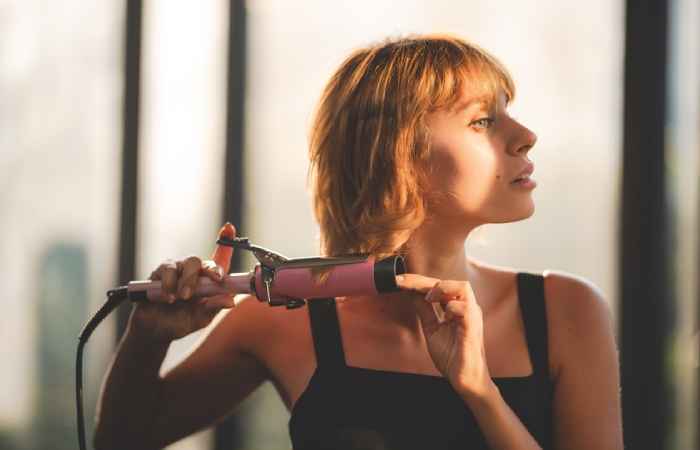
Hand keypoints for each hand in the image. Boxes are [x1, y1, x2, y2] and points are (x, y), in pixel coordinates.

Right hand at [127, 222, 237, 342]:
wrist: (154, 331)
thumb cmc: (181, 322)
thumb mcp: (201, 319)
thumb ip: (214, 307)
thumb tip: (231, 301)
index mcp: (208, 281)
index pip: (219, 260)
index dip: (226, 243)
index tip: (229, 229)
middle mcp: (193, 272)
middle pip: (199, 261)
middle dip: (198, 277)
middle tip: (191, 295)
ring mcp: (176, 270)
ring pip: (184, 263)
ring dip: (183, 282)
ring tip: (178, 299)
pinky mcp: (159, 273)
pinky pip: (166, 271)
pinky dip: (167, 285)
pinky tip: (167, 298)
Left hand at [396, 274, 493, 399]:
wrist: (465, 380)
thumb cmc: (452, 356)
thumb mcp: (432, 329)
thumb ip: (425, 311)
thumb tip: (412, 293)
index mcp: (458, 307)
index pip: (439, 286)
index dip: (418, 281)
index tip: (398, 281)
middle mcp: (467, 308)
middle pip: (450, 282)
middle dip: (424, 281)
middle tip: (403, 283)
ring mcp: (471, 317)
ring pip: (463, 287)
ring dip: (442, 289)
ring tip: (427, 298)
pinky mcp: (472, 328)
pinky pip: (465, 308)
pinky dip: (451, 307)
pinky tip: (444, 315)